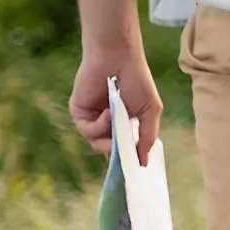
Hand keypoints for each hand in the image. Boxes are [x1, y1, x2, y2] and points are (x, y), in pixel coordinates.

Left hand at [70, 46, 161, 167]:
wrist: (118, 58)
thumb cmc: (138, 80)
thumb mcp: (150, 110)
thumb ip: (147, 137)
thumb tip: (144, 163)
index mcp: (124, 124)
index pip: (124, 149)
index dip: (127, 160)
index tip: (133, 171)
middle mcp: (107, 125)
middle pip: (109, 152)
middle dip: (118, 154)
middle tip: (125, 154)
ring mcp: (93, 120)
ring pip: (97, 144)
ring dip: (109, 138)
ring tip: (118, 121)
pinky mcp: (79, 114)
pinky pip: (88, 131)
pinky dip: (99, 126)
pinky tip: (108, 112)